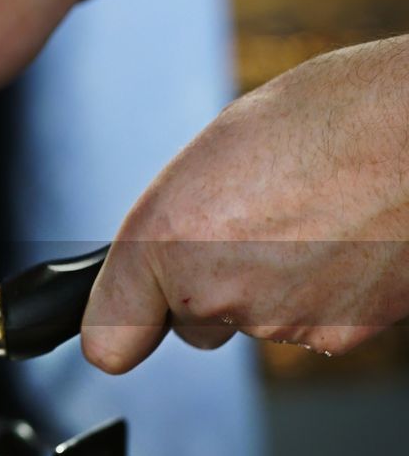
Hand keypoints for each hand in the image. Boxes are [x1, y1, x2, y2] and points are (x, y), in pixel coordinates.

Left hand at [81, 36, 408, 372]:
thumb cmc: (334, 116)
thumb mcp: (218, 151)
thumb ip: (179, 221)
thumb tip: (167, 257)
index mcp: (166, 237)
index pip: (109, 339)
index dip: (122, 327)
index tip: (128, 322)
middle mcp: (214, 291)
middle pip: (192, 318)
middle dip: (212, 283)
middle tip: (260, 221)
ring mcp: (278, 320)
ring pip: (255, 318)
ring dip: (274, 281)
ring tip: (315, 214)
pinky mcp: (337, 336)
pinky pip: (311, 321)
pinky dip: (325, 292)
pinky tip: (347, 239)